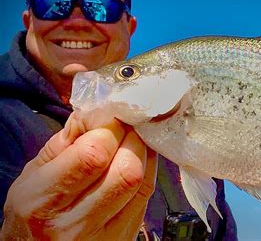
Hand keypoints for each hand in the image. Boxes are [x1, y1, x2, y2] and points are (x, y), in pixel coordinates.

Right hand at [0, 112, 157, 239]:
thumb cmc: (35, 210)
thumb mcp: (33, 174)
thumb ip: (65, 142)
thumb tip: (97, 112)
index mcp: (42, 201)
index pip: (93, 154)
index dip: (109, 127)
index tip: (108, 117)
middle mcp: (74, 223)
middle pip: (126, 169)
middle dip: (130, 137)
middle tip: (124, 127)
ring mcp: (105, 234)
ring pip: (141, 181)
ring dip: (142, 150)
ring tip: (130, 140)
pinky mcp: (126, 235)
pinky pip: (147, 193)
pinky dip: (146, 167)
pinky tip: (135, 158)